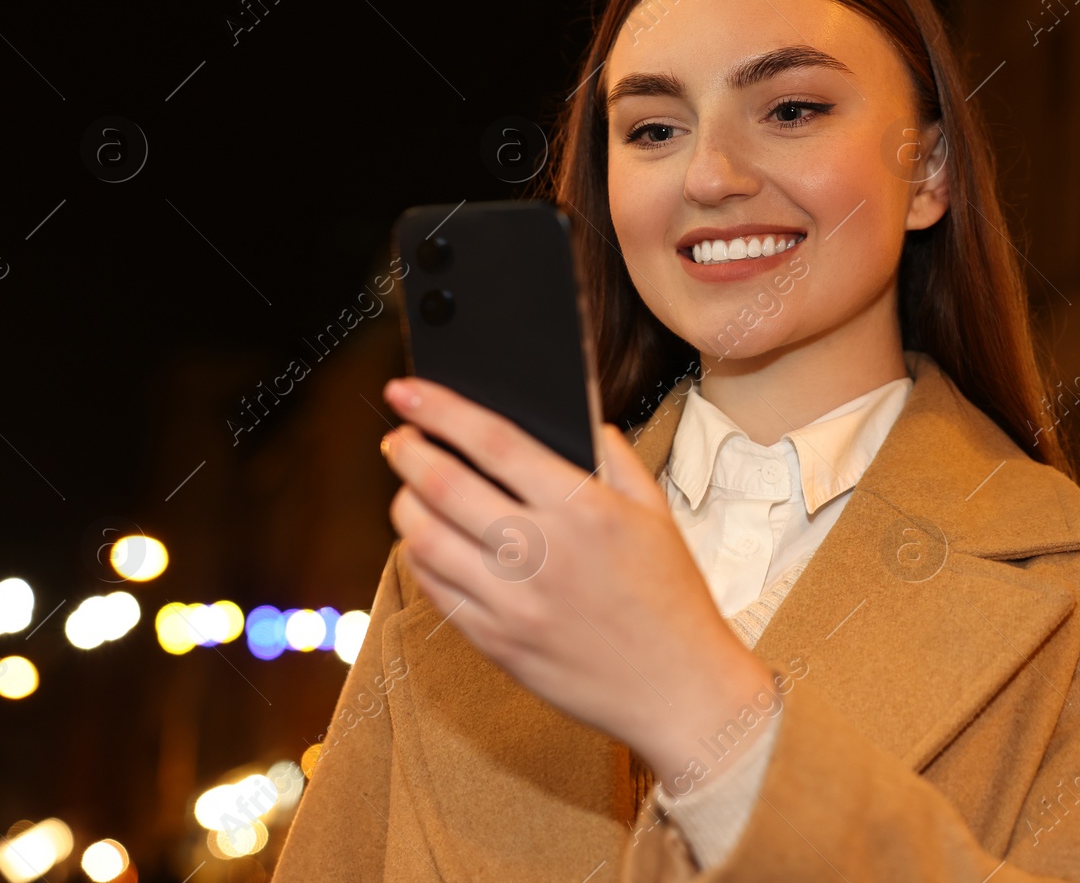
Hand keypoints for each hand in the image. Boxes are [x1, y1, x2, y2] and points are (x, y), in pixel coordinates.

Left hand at [379, 377, 777, 782]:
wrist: (680, 690)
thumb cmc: (671, 599)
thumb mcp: (656, 514)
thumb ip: (614, 457)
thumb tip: (575, 416)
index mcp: (584, 509)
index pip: (493, 441)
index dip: (440, 409)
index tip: (408, 390)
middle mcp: (544, 552)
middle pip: (444, 486)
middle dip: (408, 452)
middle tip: (399, 437)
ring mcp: (515, 603)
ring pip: (426, 540)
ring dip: (403, 505)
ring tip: (407, 489)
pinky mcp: (498, 645)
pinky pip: (435, 593)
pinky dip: (418, 559)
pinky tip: (424, 543)